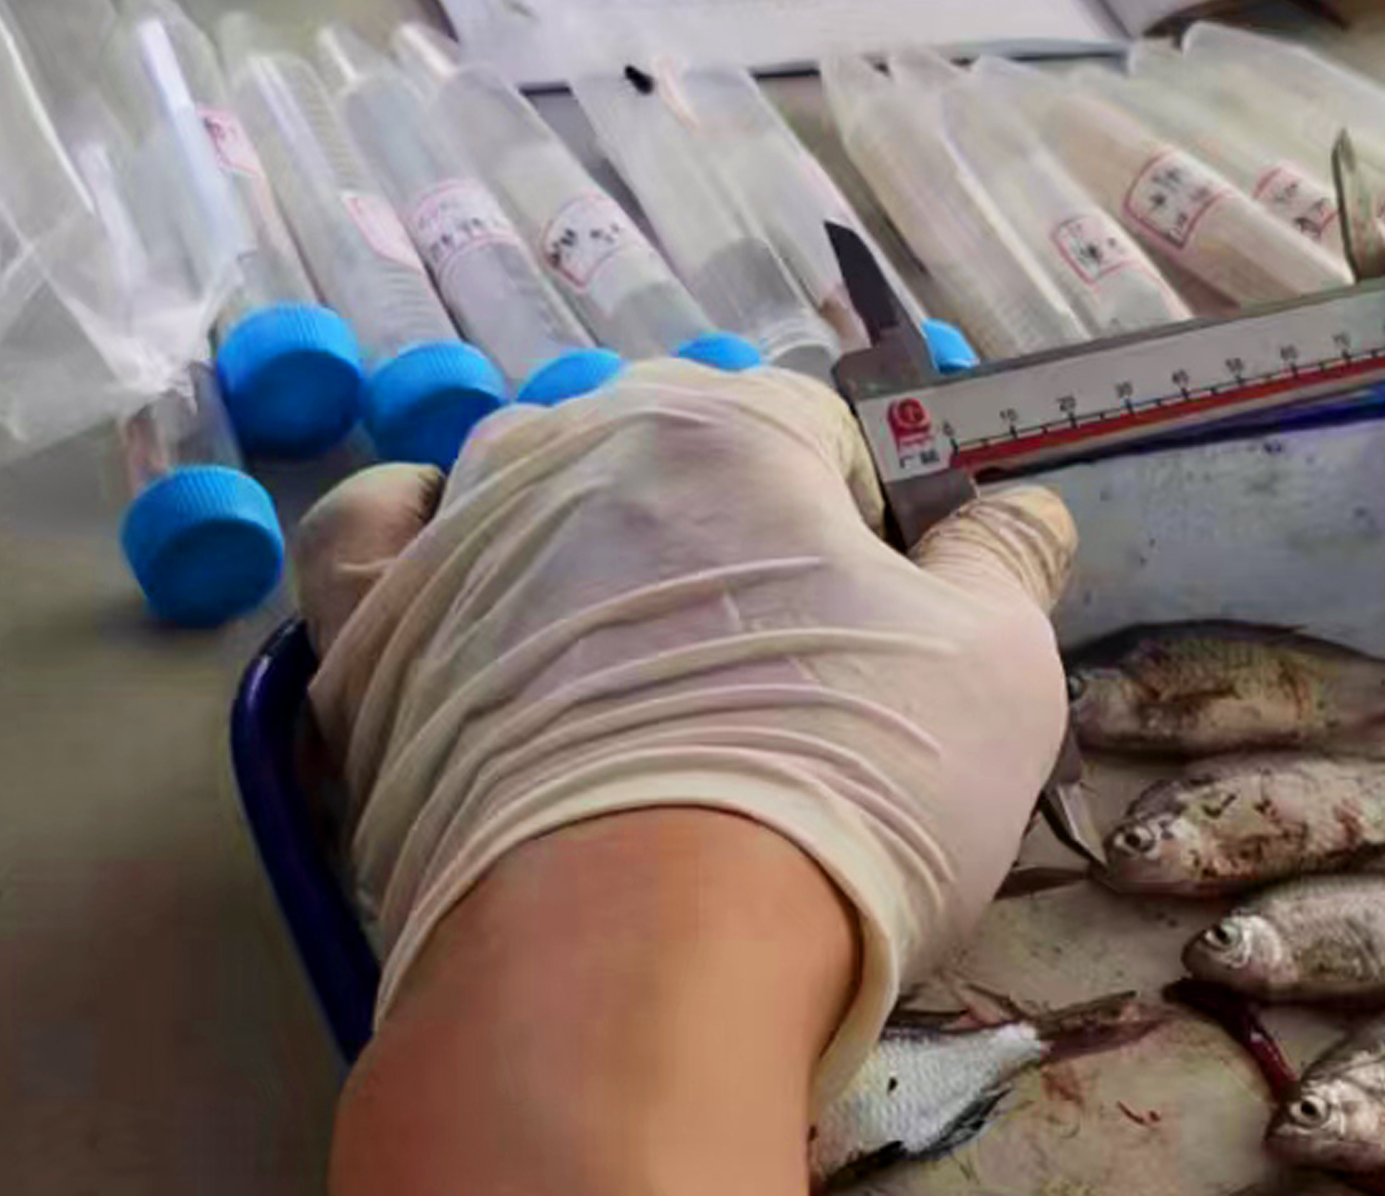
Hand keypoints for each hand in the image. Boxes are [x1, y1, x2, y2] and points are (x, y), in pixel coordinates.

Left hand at [293, 361, 1075, 1080]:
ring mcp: (454, 541)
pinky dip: (417, 546)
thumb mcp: (996, 665)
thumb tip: (1019, 509)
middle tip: (782, 666)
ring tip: (639, 670)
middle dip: (732, 532)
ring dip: (587, 543)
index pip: (821, 426)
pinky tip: (467, 603)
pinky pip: (373, 539)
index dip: (871, 523)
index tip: (888, 623)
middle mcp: (576, 446)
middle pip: (672, 450)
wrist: (633, 960)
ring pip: (529, 488)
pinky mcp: (364, 649)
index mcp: (730, 423)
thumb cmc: (841, 781)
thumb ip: (1007, 558)